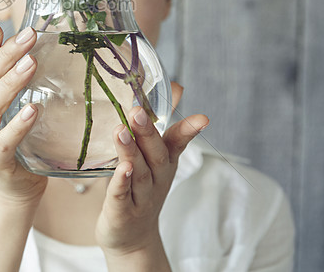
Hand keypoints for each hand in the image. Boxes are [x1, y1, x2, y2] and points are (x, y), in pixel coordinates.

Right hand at [0, 24, 47, 203]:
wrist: (14, 184)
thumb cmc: (9, 137)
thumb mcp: (0, 100)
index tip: (2, 27)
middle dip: (4, 57)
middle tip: (28, 37)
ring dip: (10, 83)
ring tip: (30, 63)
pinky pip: (4, 140)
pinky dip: (17, 123)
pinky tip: (33, 109)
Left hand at [95, 107, 208, 254]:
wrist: (131, 238)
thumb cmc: (139, 188)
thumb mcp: (154, 155)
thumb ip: (161, 121)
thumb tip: (175, 86)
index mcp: (164, 163)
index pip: (177, 143)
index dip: (189, 130)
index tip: (203, 118)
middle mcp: (156, 179)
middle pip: (156, 155)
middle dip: (148, 133)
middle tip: (137, 110)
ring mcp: (140, 198)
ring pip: (138, 173)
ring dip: (130, 152)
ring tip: (121, 131)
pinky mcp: (122, 212)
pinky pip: (121, 196)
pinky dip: (120, 183)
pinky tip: (120, 169)